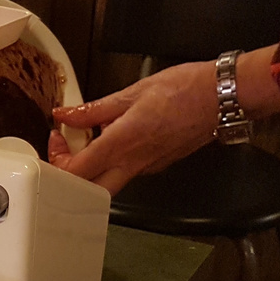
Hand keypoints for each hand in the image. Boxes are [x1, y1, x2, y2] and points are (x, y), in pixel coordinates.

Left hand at [47, 62, 220, 193]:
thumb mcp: (131, 93)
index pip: (77, 172)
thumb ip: (94, 109)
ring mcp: (147, 168)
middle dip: (71, 176)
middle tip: (66, 150)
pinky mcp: (158, 166)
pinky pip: (126, 172)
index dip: (58, 161)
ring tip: (88, 140)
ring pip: (108, 184)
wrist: (222, 97)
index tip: (57, 138)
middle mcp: (133, 163)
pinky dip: (112, 161)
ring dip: (91, 169)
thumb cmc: (183, 90)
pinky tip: (114, 138)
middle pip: (90, 190)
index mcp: (122, 143)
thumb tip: (65, 114)